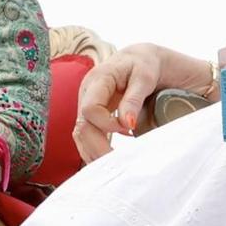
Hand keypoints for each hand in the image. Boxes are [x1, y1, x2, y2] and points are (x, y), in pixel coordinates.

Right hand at [73, 43, 214, 163]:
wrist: (143, 59)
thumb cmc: (145, 64)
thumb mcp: (145, 77)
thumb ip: (134, 99)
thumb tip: (127, 124)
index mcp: (97, 79)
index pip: (90, 109)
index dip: (107, 124)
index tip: (129, 129)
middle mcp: (87, 93)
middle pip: (81, 127)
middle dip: (97, 147)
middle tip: (118, 163)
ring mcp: (87, 104)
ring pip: (80, 134)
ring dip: (94, 152)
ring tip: (114, 166)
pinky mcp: (92, 115)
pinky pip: (86, 135)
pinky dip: (95, 150)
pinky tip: (107, 160)